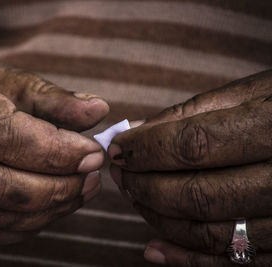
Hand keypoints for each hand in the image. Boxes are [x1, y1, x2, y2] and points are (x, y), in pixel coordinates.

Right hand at [0, 45, 108, 246]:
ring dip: (47, 210)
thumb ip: (46, 96)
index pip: (1, 134)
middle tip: (92, 175)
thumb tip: (97, 110)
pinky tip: (47, 208)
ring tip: (79, 190)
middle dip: (58, 187)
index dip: (55, 150)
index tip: (91, 152)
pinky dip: (22, 226)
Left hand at [108, 70, 271, 265]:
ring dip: (158, 218)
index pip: (195, 145)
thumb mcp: (251, 93)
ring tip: (133, 197)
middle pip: (197, 195)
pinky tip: (154, 249)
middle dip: (145, 185)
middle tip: (121, 172)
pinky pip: (233, 264)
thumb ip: (191, 114)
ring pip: (209, 233)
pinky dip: (187, 260)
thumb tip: (136, 132)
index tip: (118, 148)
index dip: (147, 149)